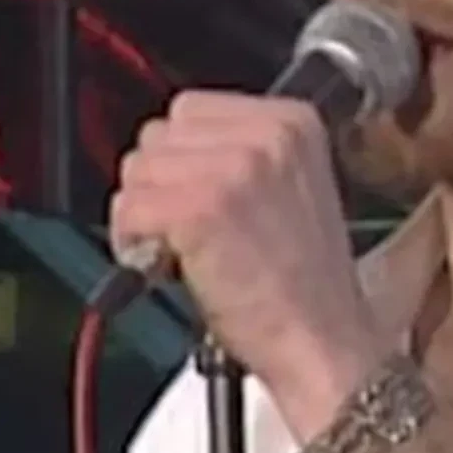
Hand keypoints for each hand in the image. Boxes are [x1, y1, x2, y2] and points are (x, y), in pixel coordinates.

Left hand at [108, 91, 385, 432]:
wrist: (322, 342)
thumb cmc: (308, 287)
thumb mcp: (296, 189)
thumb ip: (244, 155)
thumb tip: (178, 150)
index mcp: (294, 121)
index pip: (192, 109)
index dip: (182, 158)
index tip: (194, 194)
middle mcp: (265, 134)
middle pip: (159, 134)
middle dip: (160, 184)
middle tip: (187, 231)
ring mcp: (232, 168)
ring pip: (137, 170)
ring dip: (144, 214)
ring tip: (182, 251)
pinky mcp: (199, 208)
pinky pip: (129, 209)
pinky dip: (132, 244)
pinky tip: (167, 267)